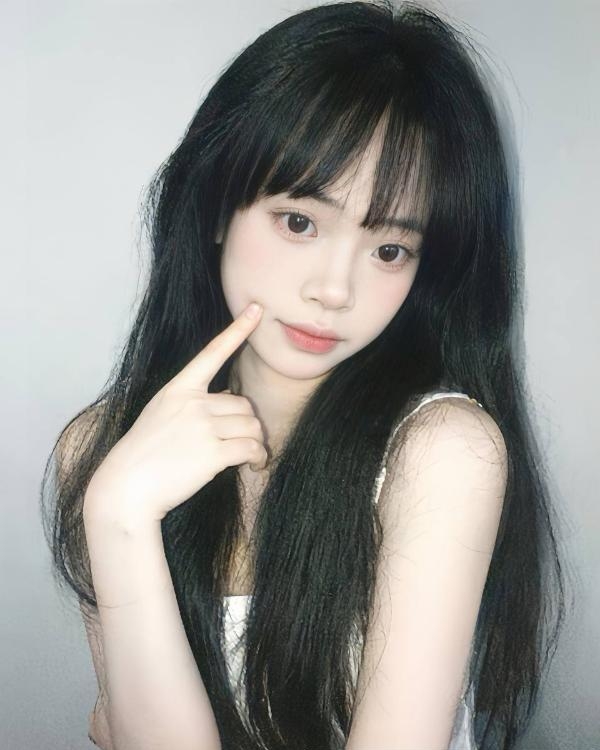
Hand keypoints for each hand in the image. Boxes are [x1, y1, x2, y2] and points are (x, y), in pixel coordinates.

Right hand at [84, 303, 266, 523]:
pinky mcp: (212, 453)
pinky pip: (251, 448)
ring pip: (252, 426)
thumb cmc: (143, 456)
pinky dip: (258, 458)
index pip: (212, 353)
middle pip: (244, 404)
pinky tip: (253, 465)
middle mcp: (192, 403)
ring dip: (255, 443)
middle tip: (238, 444)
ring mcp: (202, 427)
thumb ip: (191, 404)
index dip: (237, 330)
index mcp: (178, 389)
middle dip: (246, 425)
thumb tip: (231, 402)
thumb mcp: (160, 415)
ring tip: (248, 458)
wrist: (126, 490)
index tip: (256, 309)